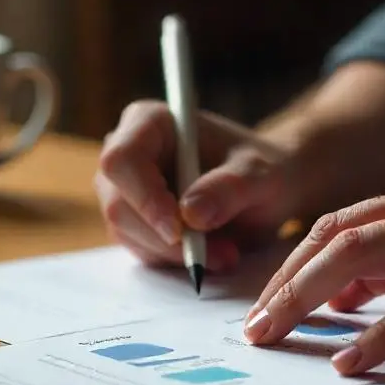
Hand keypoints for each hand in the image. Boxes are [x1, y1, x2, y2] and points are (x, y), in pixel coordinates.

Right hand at [95, 100, 291, 270]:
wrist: (265, 189)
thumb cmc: (263, 169)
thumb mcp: (260, 176)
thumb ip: (229, 188)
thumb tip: (191, 215)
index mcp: (149, 122)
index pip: (122, 160)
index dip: (143, 197)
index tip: (178, 231)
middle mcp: (127, 154)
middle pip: (118, 204)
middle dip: (167, 239)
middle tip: (222, 254)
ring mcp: (126, 191)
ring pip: (128, 234)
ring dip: (177, 254)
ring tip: (227, 252)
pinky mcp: (134, 223)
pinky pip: (141, 251)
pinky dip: (177, 261)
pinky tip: (212, 254)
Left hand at [243, 177, 384, 374]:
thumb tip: (346, 296)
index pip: (335, 225)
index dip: (290, 264)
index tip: (263, 304)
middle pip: (333, 239)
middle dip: (283, 284)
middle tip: (253, 329)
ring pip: (361, 259)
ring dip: (308, 300)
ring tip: (275, 338)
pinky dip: (377, 336)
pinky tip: (349, 362)